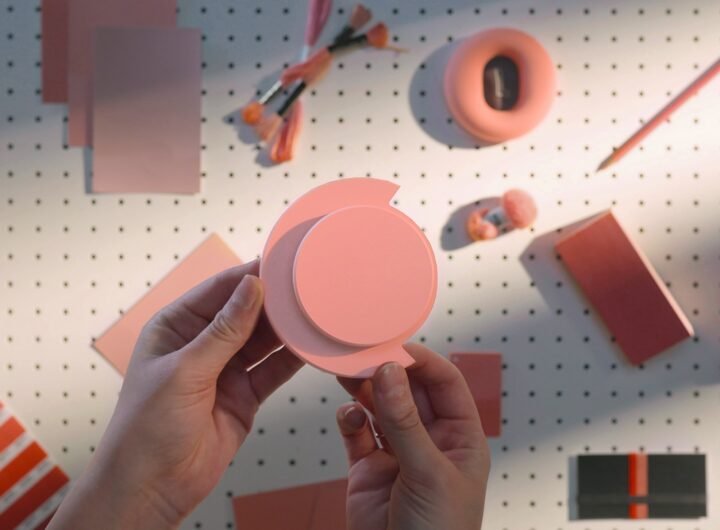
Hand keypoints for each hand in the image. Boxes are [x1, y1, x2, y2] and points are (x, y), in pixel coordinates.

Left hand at [50, 261, 302, 529]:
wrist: (151, 489)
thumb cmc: (146, 429)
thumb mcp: (185, 371)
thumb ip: (223, 331)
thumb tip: (250, 287)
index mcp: (176, 328)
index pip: (218, 291)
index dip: (249, 276)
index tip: (280, 264)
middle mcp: (202, 345)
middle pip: (245, 313)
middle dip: (273, 301)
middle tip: (306, 287)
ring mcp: (225, 370)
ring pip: (262, 340)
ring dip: (285, 329)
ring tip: (313, 312)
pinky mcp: (245, 395)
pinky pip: (272, 370)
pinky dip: (291, 359)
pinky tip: (309, 345)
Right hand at [336, 344, 489, 529]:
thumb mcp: (427, 472)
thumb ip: (405, 421)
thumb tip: (391, 371)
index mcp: (460, 437)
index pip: (445, 384)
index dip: (423, 362)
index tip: (395, 346)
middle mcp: (429, 440)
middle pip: (408, 390)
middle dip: (388, 372)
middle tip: (363, 354)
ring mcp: (397, 453)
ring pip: (380, 407)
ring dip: (365, 389)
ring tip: (347, 373)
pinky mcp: (368, 469)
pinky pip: (357, 432)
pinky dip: (350, 418)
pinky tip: (349, 414)